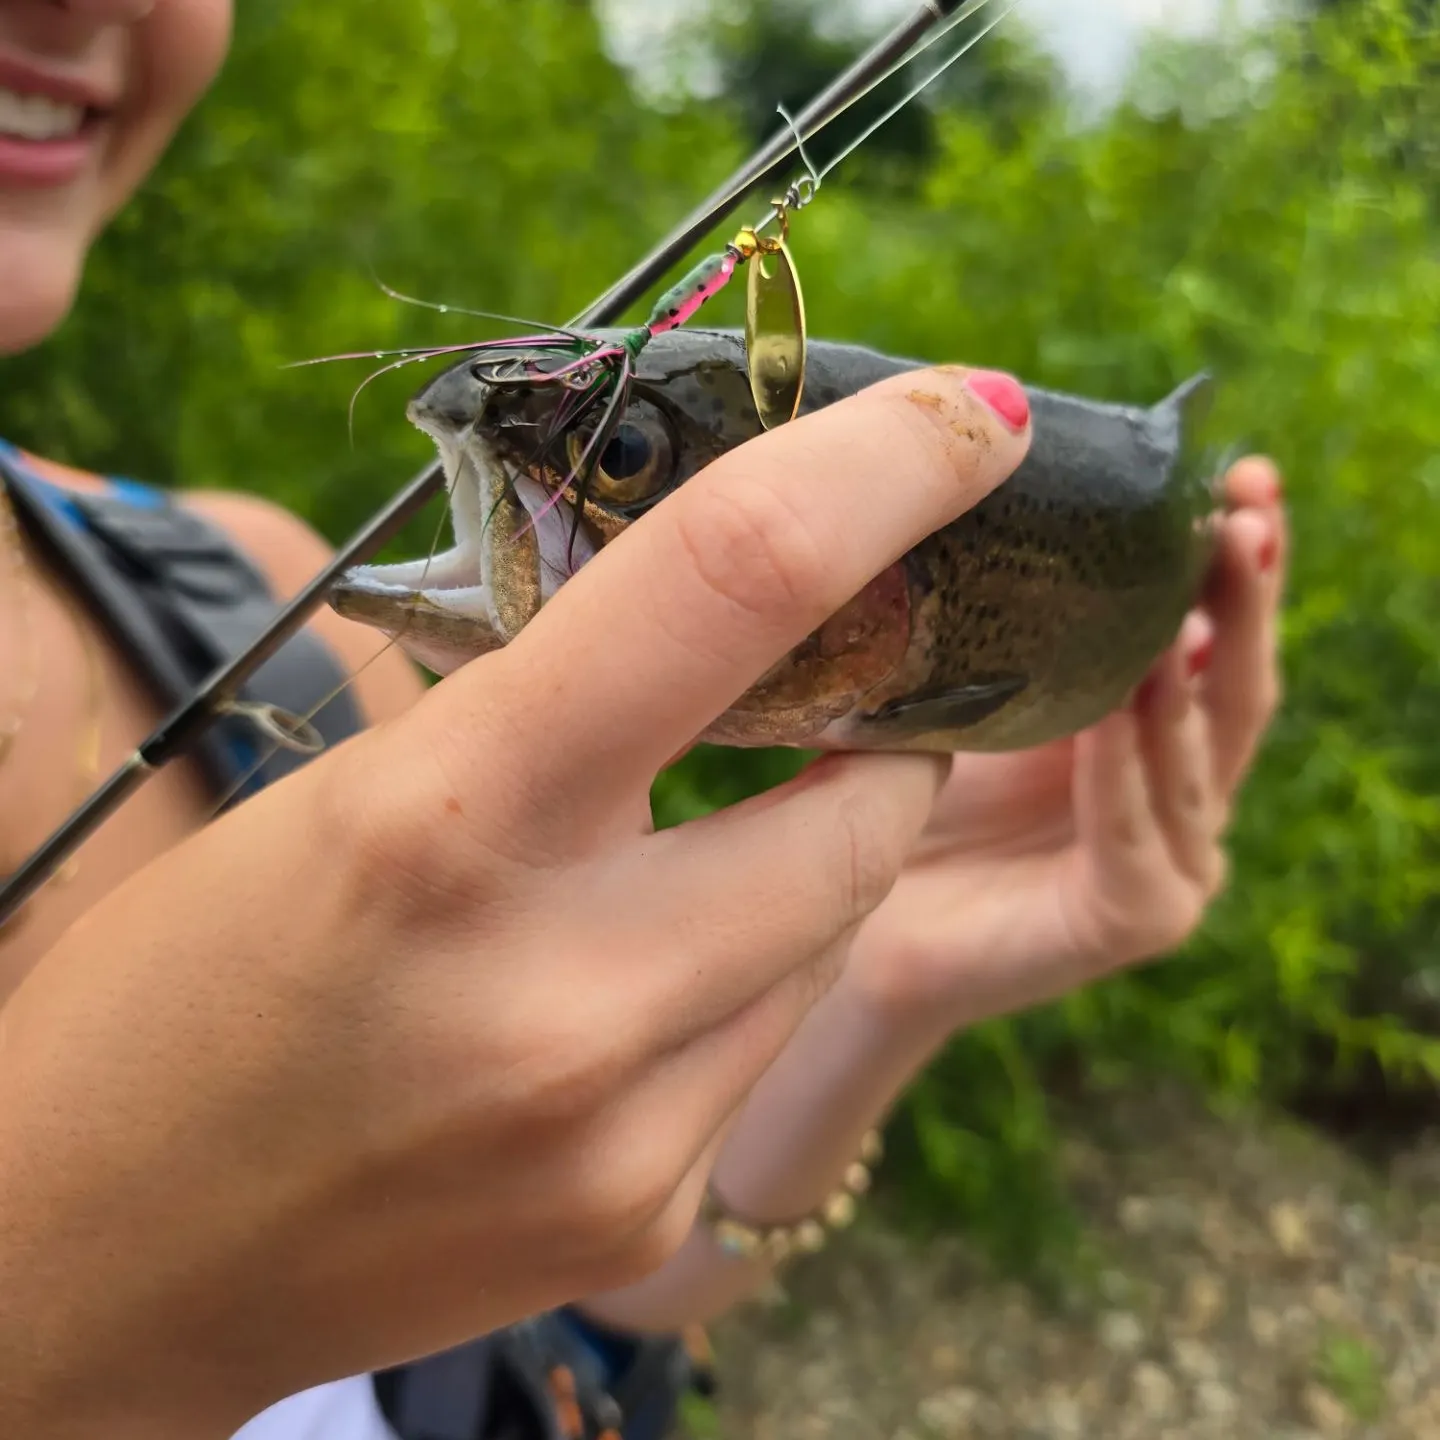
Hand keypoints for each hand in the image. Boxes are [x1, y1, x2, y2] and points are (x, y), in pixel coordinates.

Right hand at [0, 367, 1031, 1438]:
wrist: (94, 1259)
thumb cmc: (187, 984)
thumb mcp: (355, 795)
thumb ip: (553, 710)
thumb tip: (732, 622)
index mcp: (444, 822)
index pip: (728, 585)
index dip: (882, 472)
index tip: (975, 414)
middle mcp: (560, 991)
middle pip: (869, 802)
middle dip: (886, 731)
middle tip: (840, 692)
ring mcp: (620, 1134)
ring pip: (836, 931)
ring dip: (808, 861)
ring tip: (684, 858)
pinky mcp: (643, 1221)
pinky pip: (768, 1045)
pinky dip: (743, 983)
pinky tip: (629, 997)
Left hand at [846, 456, 1285, 1029]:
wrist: (857, 932)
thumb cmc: (904, 800)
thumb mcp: (963, 690)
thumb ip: (1005, 621)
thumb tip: (1004, 488)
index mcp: (1141, 729)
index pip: (1207, 632)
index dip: (1229, 557)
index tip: (1236, 475)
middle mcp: (1172, 787)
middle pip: (1231, 683)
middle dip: (1242, 593)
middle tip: (1242, 510)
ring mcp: (1168, 855)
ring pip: (1199, 754)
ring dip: (1191, 673)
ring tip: (1195, 585)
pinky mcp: (1135, 914)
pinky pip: (1140, 834)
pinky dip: (1129, 770)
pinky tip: (1117, 710)